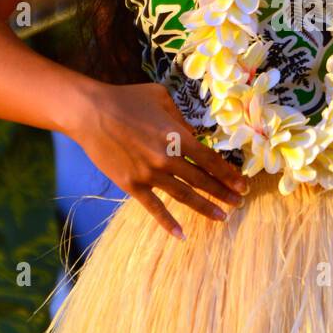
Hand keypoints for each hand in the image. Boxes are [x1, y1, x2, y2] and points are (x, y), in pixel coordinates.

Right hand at [65, 78, 248, 236]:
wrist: (90, 113)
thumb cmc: (127, 99)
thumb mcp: (161, 97)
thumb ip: (181, 118)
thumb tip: (193, 135)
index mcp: (178, 136)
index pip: (210, 161)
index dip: (228, 174)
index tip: (242, 185)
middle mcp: (168, 159)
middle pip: (202, 180)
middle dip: (223, 192)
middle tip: (239, 203)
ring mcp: (150, 175)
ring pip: (184, 196)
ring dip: (205, 208)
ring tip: (222, 217)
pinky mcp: (132, 185)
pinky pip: (154, 208)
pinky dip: (168, 223)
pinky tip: (181, 235)